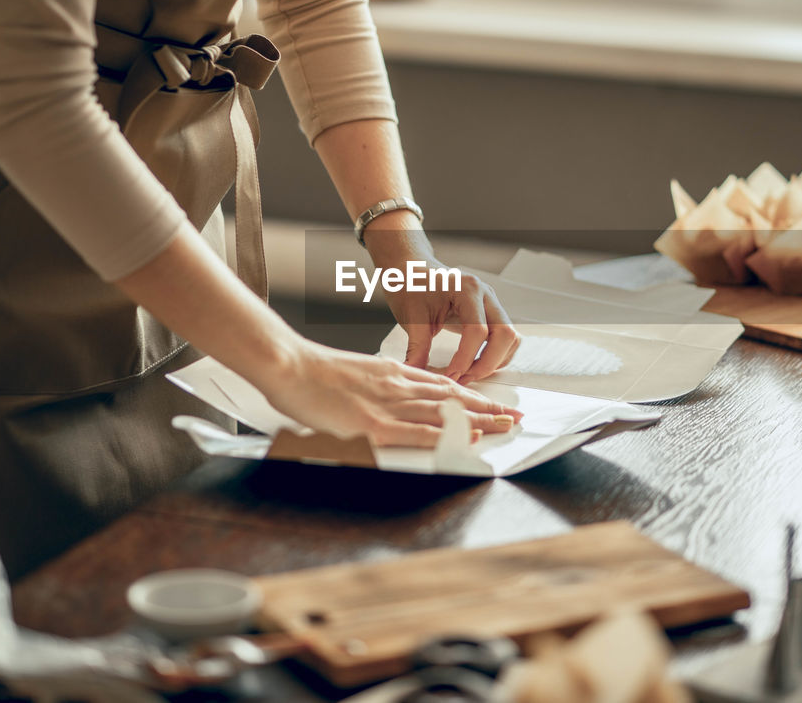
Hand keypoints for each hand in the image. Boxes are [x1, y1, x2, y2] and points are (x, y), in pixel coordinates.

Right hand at [264, 342, 521, 447]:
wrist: (288, 364)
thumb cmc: (311, 373)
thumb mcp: (353, 374)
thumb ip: (374, 386)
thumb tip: (385, 400)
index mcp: (391, 373)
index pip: (440, 383)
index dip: (469, 394)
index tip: (490, 403)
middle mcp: (397, 385)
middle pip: (452, 396)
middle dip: (486, 407)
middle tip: (513, 417)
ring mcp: (388, 404)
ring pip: (445, 411)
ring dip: (479, 419)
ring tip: (505, 426)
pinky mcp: (374, 423)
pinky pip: (418, 430)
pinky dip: (447, 434)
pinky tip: (466, 437)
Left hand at [383, 257, 520, 384]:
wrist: (413, 269)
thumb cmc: (412, 286)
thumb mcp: (411, 316)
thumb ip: (417, 347)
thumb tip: (415, 374)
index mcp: (467, 289)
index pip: (477, 331)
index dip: (465, 359)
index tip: (450, 376)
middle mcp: (486, 294)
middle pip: (505, 334)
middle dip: (487, 363)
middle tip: (464, 379)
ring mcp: (491, 303)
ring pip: (511, 338)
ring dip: (495, 361)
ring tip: (469, 374)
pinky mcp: (491, 312)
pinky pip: (506, 338)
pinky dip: (497, 355)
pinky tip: (476, 365)